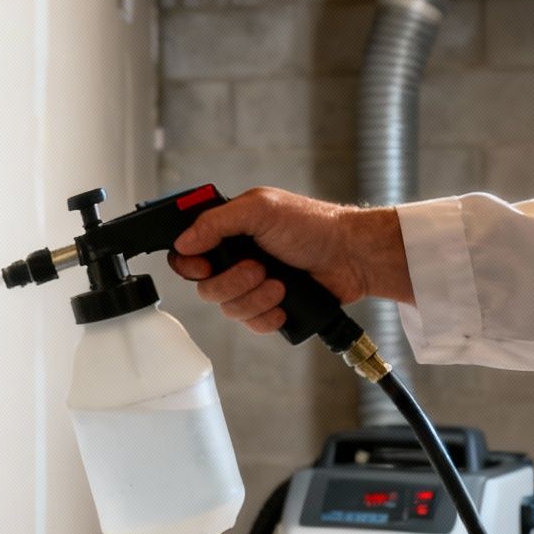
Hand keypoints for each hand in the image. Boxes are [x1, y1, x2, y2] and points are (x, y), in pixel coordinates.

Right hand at [166, 187, 413, 334]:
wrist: (350, 256)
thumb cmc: (312, 225)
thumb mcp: (260, 209)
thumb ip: (216, 221)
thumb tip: (184, 241)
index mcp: (229, 231)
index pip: (187, 253)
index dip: (189, 264)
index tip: (204, 266)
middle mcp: (236, 259)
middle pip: (204, 287)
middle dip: (233, 282)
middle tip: (258, 268)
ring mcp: (252, 285)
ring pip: (228, 308)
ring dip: (255, 298)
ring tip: (280, 284)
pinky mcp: (269, 307)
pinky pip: (250, 324)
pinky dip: (267, 316)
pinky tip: (284, 304)